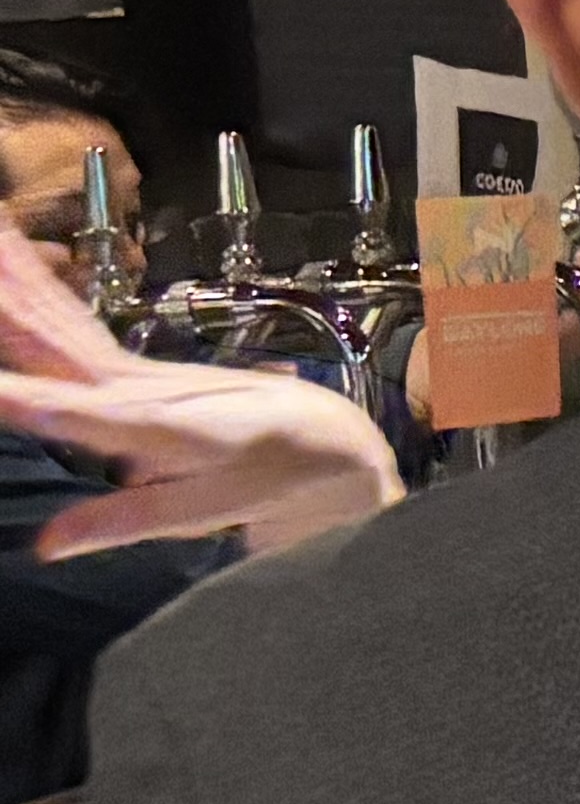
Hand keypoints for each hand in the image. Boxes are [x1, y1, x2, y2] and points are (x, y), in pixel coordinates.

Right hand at [0, 234, 398, 556]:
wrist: (324, 436)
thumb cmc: (270, 474)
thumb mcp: (202, 510)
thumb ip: (121, 522)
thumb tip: (48, 543)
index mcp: (145, 424)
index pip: (63, 407)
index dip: (14, 394)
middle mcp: (133, 384)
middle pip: (52, 339)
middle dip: (9, 307)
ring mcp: (134, 369)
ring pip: (60, 319)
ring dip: (20, 281)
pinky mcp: (136, 366)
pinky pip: (75, 323)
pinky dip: (44, 289)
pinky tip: (20, 260)